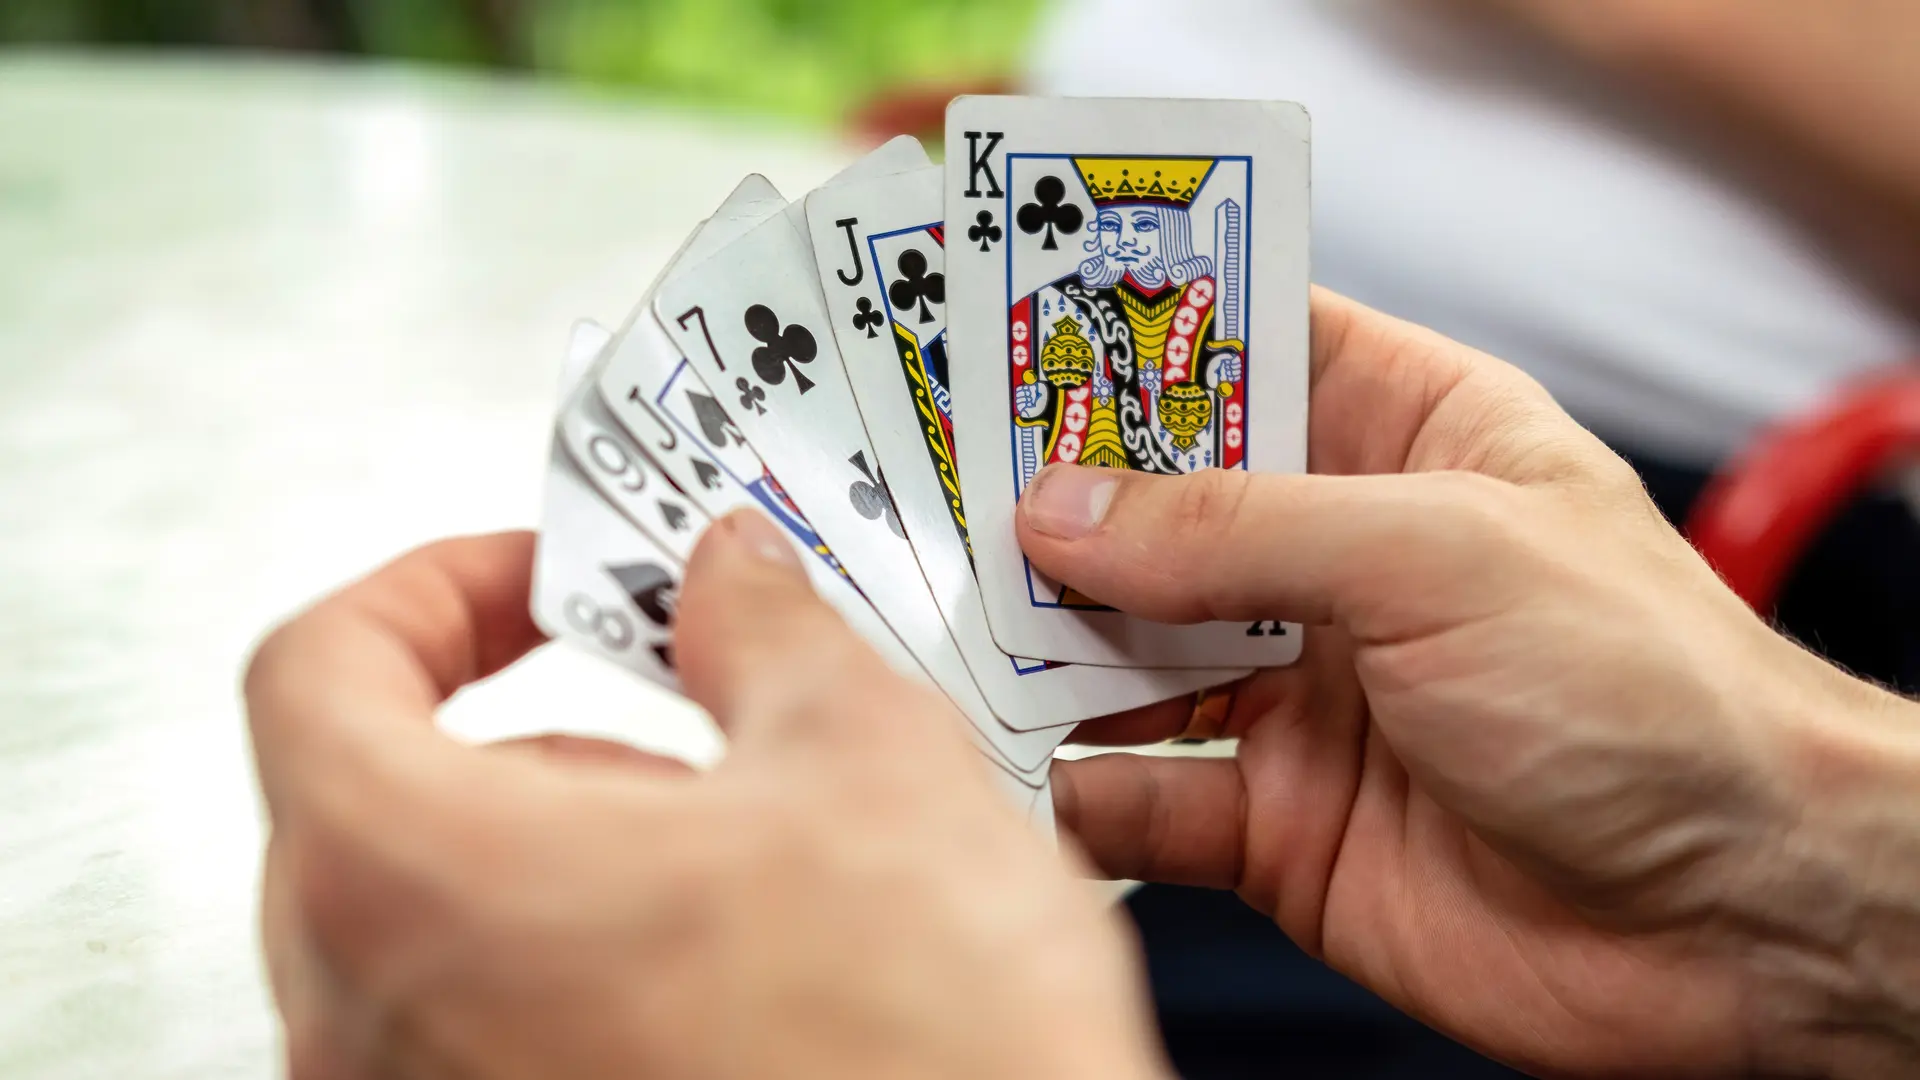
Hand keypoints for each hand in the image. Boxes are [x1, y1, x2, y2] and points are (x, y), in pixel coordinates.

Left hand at [245, 516, 1165, 1079]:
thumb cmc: (921, 1056)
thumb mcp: (865, 760)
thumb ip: (765, 629)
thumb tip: (730, 579)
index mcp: (422, 881)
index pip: (318, 672)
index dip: (433, 590)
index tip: (534, 586)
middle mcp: (380, 1027)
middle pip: (365, 803)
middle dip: (523, 729)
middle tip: (652, 703)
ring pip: (428, 931)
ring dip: (554, 851)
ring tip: (718, 846)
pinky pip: (477, 1033)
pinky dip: (568, 961)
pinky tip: (715, 956)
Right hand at [1019, 288, 1919, 1077]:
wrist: (1739, 922)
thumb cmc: (1651, 694)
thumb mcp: (1436, 554)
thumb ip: (1237, 526)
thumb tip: (1065, 509)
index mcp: (1407, 443)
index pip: (1243, 353)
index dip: (1130, 339)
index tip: (1006, 332)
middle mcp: (1339, 563)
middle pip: (1156, 508)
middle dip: (1052, 503)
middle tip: (935, 490)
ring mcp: (1301, 694)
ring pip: (1124, 653)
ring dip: (1040, 646)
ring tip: (948, 630)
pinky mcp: (1277, 822)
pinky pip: (1145, 800)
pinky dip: (1081, 792)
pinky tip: (1037, 775)